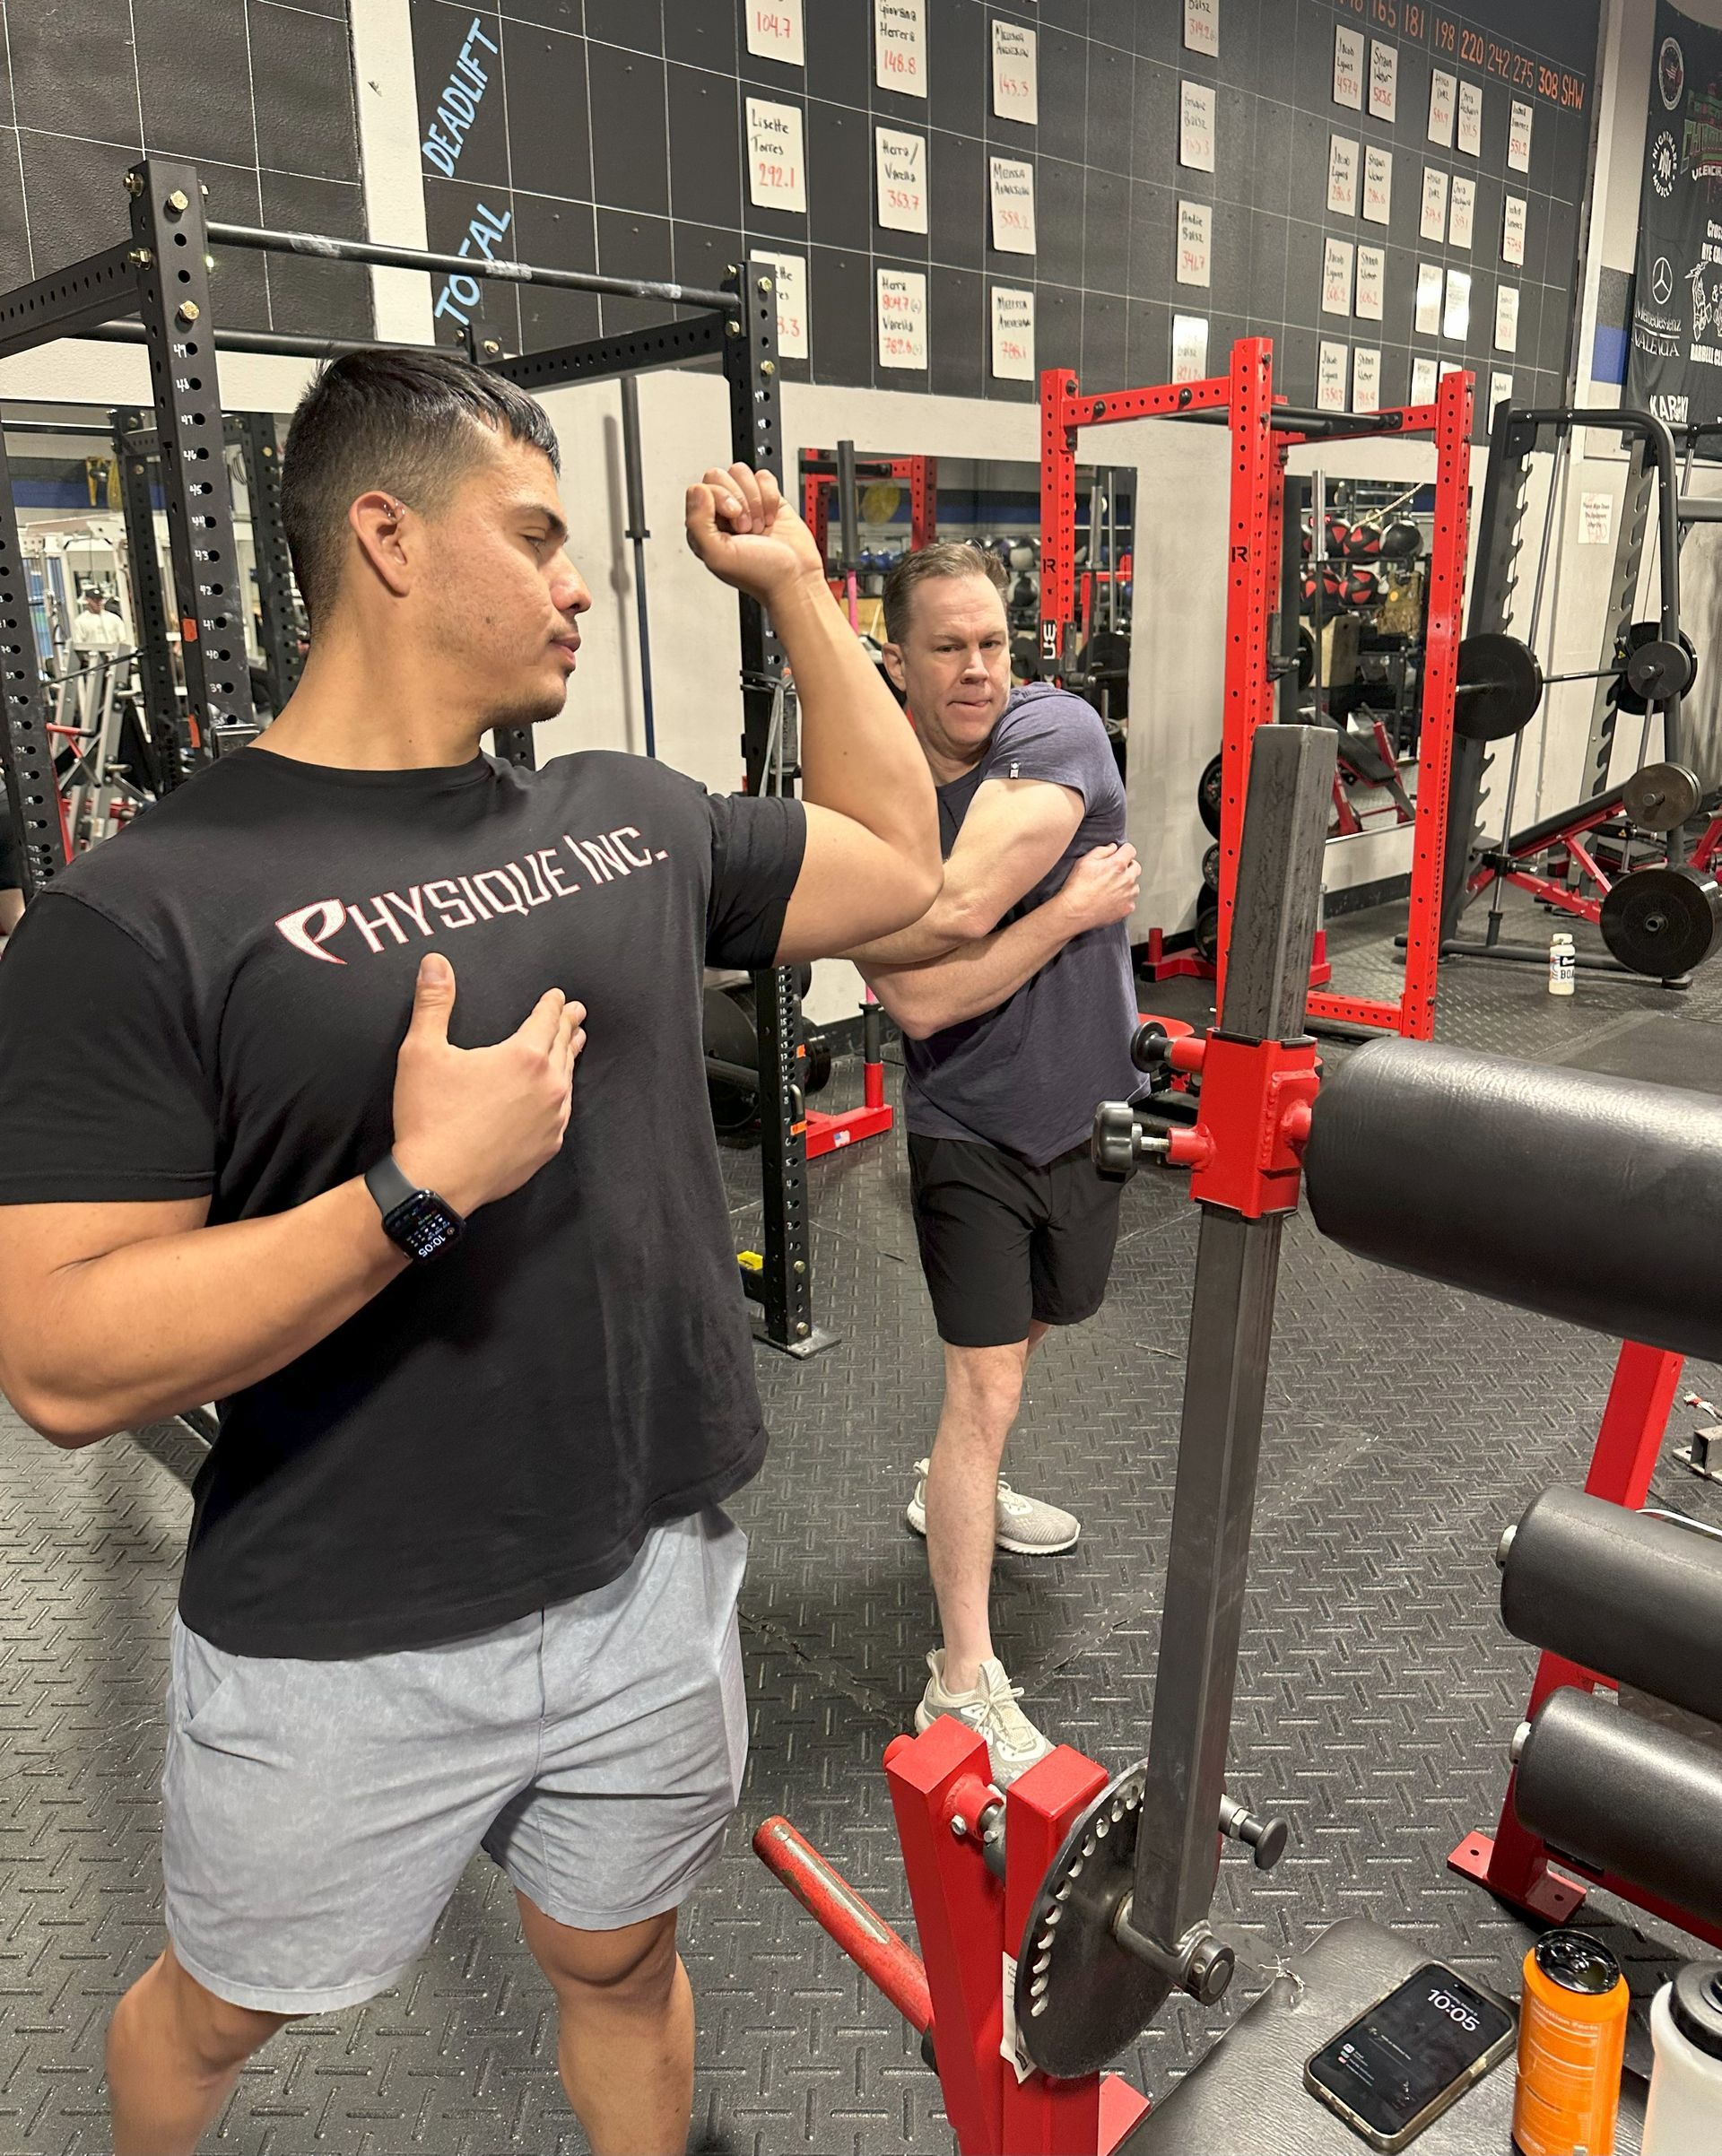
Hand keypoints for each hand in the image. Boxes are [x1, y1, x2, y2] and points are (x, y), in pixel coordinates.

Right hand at [389, 954, 585, 1216]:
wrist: (436, 1181)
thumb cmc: (429, 1116)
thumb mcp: (422, 1051)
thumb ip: (433, 1003)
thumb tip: (436, 962)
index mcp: (525, 1056)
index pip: (546, 1019)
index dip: (552, 1004)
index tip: (558, 996)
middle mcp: (548, 1086)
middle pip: (564, 1046)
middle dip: (568, 1026)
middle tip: (576, 1012)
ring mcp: (552, 1120)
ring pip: (567, 1080)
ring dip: (570, 1058)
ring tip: (575, 1045)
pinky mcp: (546, 1148)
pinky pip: (562, 1114)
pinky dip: (562, 1097)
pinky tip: (558, 1096)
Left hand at [685, 463, 826, 604]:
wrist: (795, 578)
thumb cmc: (759, 575)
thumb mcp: (718, 556)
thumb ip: (697, 522)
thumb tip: (698, 490)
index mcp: (704, 527)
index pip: (702, 489)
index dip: (721, 500)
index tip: (735, 524)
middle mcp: (722, 514)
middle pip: (719, 476)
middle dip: (739, 499)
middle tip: (748, 526)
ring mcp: (745, 505)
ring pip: (741, 472)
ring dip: (755, 499)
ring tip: (760, 524)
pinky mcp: (767, 500)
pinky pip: (763, 476)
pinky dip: (770, 495)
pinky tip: (771, 517)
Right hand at [1054, 843, 1140, 933]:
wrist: (1074, 911)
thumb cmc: (1077, 886)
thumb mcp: (1085, 861)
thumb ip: (1102, 850)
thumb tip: (1113, 848)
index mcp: (1118, 865)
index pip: (1130, 850)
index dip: (1124, 850)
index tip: (1119, 854)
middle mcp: (1127, 879)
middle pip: (1136, 867)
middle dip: (1127, 867)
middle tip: (1112, 872)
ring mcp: (1128, 895)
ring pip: (1134, 885)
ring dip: (1126, 884)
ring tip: (1110, 888)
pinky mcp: (1127, 909)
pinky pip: (1130, 900)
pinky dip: (1123, 899)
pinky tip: (1110, 900)